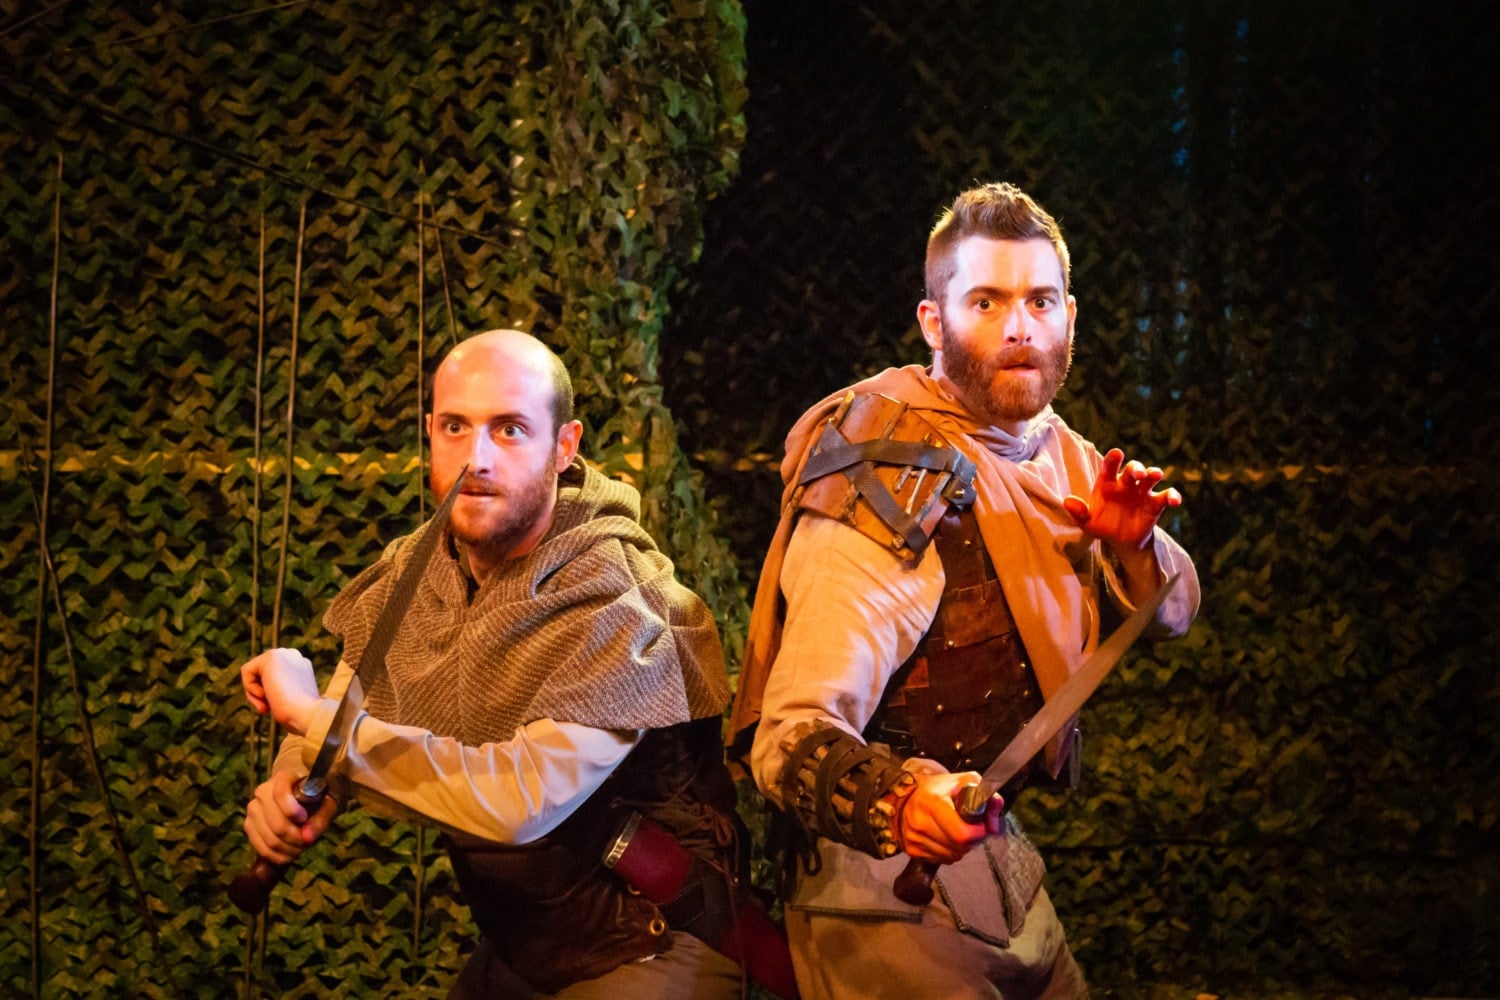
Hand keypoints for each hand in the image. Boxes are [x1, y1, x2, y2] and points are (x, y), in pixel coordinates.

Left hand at [240, 647, 320, 735]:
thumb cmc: (299, 715)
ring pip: (252, 672)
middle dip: (261, 693)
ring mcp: (284, 653)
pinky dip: (251, 688)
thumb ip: (279, 691)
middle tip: (270, 707)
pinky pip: (246, 670)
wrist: (306, 714)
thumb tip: (267, 691)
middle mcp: (293, 656)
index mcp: (300, 666)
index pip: (272, 677)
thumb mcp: (289, 701)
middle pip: (260, 673)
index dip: (270, 695)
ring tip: (268, 704)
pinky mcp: (271, 656)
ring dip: (256, 693)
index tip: (278, 707)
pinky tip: (267, 694)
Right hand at [243, 770, 337, 863]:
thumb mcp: (326, 804)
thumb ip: (321, 818)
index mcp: (282, 779)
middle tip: (307, 841)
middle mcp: (262, 792)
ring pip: (269, 838)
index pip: (280, 794)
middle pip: (275, 822)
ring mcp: (253, 810)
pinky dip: (277, 856)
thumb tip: (308, 837)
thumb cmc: (315, 800)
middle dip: (295, 838)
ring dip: (288, 849)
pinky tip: (290, 855)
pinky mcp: (249, 826)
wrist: (300, 799)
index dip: (292, 811)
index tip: (304, 819)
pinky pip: (261, 848)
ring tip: (301, 848)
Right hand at [895, 770, 987, 863]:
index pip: (962, 834)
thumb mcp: (964, 782)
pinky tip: (945, 839)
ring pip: (951, 856)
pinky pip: (940, 860)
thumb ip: (986, 798)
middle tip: (970, 830)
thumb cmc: (938, 788)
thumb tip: (993, 827)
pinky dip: (948, 853)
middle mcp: (920, 821)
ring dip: (960, 849)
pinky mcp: (911, 849)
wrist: (905, 794)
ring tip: (957, 833)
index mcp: (933, 802)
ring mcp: (914, 837)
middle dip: (971, 841)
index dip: (977, 833)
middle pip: (959, 847)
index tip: (979, 826)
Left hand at [1064, 447, 1180, 553]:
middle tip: (1137, 473)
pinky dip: (1172, 495)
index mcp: (1107, 483)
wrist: (1121, 540)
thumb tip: (1067, 501)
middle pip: (1133, 469)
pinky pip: (1166, 496)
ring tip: (1155, 476)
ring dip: (1154, 474)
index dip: (1113, 459)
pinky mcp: (1155, 503)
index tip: (1116, 454)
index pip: (1110, 467)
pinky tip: (1175, 500)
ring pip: (1151, 477)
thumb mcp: (1087, 522)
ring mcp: (1142, 492)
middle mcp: (1126, 483)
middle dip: (1136, 468)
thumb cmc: (1101, 525)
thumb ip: (1078, 511)